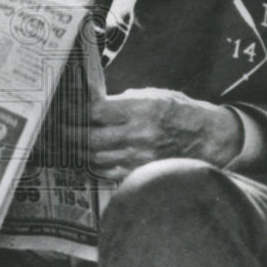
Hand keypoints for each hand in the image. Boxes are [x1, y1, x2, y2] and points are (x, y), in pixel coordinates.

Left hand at [73, 88, 242, 181]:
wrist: (208, 136)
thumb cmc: (178, 111)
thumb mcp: (152, 94)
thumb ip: (122, 100)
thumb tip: (92, 103)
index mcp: (140, 109)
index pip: (96, 112)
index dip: (74, 112)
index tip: (63, 109)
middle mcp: (139, 134)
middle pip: (91, 138)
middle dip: (69, 134)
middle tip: (57, 129)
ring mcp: (140, 156)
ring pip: (95, 157)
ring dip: (77, 151)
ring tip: (66, 143)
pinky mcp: (141, 171)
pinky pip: (108, 171)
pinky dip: (92, 165)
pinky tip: (85, 157)